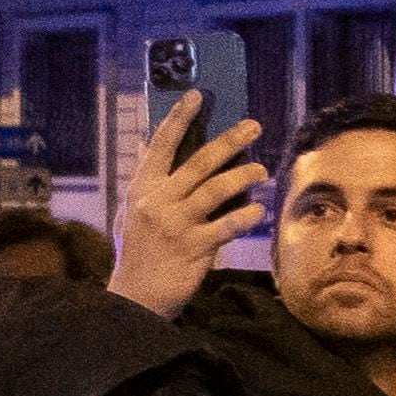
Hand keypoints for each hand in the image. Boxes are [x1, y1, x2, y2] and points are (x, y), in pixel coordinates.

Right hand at [112, 93, 265, 317]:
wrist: (134, 299)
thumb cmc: (138, 254)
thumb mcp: (133, 215)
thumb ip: (148, 185)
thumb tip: (150, 150)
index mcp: (142, 190)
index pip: (161, 146)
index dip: (179, 118)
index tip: (196, 95)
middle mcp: (158, 203)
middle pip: (199, 163)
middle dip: (229, 141)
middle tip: (254, 126)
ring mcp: (175, 225)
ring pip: (216, 190)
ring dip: (243, 176)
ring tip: (261, 169)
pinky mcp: (193, 248)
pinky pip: (226, 226)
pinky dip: (245, 216)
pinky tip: (258, 210)